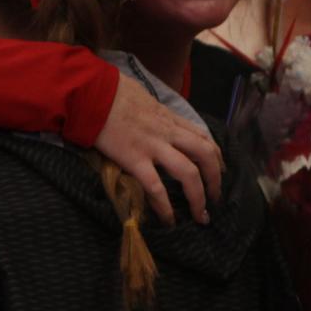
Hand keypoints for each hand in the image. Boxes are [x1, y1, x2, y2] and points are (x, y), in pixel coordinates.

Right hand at [94, 68, 222, 224]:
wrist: (91, 91)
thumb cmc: (112, 90)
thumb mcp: (143, 96)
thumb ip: (154, 111)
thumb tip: (155, 117)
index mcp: (169, 117)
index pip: (202, 136)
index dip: (216, 156)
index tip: (219, 170)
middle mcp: (167, 132)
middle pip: (205, 155)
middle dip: (215, 179)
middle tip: (215, 198)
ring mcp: (153, 146)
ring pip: (188, 173)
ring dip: (198, 197)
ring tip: (200, 215)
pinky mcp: (134, 159)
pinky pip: (155, 186)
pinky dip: (165, 207)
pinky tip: (169, 220)